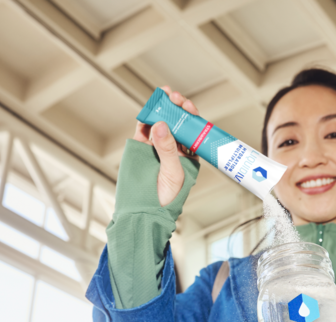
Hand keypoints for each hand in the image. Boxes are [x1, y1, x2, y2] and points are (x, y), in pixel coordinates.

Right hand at [134, 86, 200, 206]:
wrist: (144, 211)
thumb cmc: (166, 198)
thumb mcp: (172, 173)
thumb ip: (167, 149)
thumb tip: (162, 124)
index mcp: (189, 156)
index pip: (193, 131)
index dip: (191, 116)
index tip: (187, 105)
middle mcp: (175, 149)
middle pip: (178, 123)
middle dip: (176, 108)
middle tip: (173, 96)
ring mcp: (158, 147)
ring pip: (161, 122)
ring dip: (162, 108)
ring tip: (162, 96)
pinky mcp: (142, 148)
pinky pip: (144, 129)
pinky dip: (145, 118)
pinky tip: (148, 109)